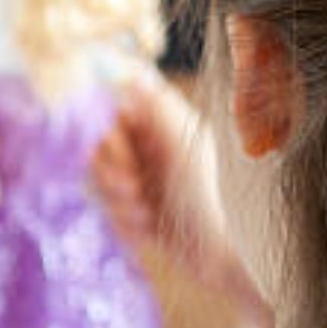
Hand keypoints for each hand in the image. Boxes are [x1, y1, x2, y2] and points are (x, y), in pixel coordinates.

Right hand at [92, 71, 271, 327]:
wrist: (229, 257)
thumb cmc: (215, 197)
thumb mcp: (184, 147)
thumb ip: (156, 106)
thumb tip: (131, 70)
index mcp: (163, 124)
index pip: (111, 110)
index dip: (107, 132)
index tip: (121, 150)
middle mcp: (150, 149)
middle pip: (97, 147)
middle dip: (111, 171)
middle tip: (135, 188)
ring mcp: (143, 182)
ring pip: (99, 183)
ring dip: (118, 202)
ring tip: (147, 213)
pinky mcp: (139, 215)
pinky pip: (110, 214)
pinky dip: (126, 224)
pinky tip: (150, 231)